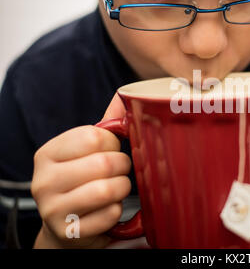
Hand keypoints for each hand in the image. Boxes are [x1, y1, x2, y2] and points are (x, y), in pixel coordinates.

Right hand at [32, 94, 129, 247]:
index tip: (111, 149)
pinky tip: (109, 209)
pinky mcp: (68, 232)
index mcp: (47, 153)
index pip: (94, 136)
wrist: (65, 224)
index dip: (113, 143)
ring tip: (117, 188)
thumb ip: (106, 125)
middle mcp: (44, 180)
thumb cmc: (81, 180)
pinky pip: (110, 215)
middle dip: (123, 166)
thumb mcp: (86, 151)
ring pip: (108, 190)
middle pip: (104, 163)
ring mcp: (53, 209)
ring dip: (122, 188)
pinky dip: (117, 211)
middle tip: (120, 170)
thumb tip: (127, 96)